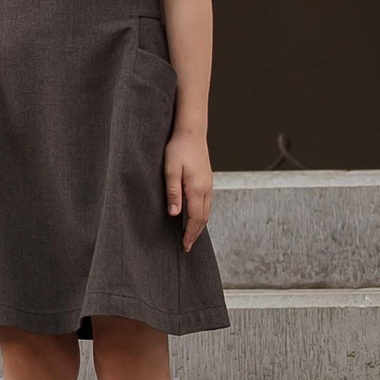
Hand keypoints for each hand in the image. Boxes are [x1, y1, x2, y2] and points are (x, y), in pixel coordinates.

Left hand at [165, 129, 212, 250]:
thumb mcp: (170, 170)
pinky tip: (194, 216)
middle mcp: (206, 189)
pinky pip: (206, 203)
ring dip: (199, 225)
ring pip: (207, 211)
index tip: (185, 246)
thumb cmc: (177, 149)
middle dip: (195, 233)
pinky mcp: (207, 181)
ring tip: (190, 235)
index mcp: (197, 189)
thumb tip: (174, 214)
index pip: (196, 219)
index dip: (190, 234)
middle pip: (203, 218)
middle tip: (187, 246)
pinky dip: (201, 214)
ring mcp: (208, 185)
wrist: (191, 133)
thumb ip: (173, 192)